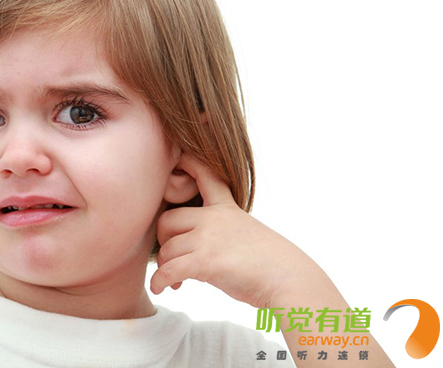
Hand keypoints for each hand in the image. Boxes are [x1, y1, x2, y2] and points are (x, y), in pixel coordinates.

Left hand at [150, 153, 318, 307]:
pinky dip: (160, 281)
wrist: (289, 280)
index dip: (189, 163)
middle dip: (164, 240)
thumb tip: (201, 247)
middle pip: (167, 220)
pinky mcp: (205, 261)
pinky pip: (168, 270)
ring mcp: (208, 238)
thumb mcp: (247, 231)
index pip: (205, 175)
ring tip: (176, 280)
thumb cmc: (272, 263)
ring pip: (167, 250)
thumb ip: (223, 229)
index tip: (179, 159)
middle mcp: (214, 218)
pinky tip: (163, 289)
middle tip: (172, 257)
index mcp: (226, 208)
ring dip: (166, 267)